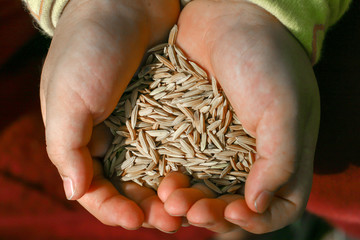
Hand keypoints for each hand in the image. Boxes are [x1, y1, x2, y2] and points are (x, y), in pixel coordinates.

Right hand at [40, 0, 182, 231]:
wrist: (126, 3)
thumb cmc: (88, 48)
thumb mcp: (66, 98)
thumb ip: (66, 146)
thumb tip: (74, 193)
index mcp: (80, 139)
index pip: (93, 189)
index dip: (111, 209)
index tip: (134, 218)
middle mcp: (111, 137)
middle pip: (127, 187)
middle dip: (146, 208)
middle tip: (170, 221)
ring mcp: (139, 126)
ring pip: (153, 172)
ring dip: (167, 193)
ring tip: (187, 206)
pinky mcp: (164, 112)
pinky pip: (172, 147)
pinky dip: (181, 165)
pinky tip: (196, 177)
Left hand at [158, 0, 319, 232]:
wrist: (230, 17)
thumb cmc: (267, 60)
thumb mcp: (283, 109)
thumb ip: (279, 160)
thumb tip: (258, 205)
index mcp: (281, 157)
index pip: (275, 209)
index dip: (255, 221)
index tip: (233, 212)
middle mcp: (248, 159)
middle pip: (231, 206)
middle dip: (210, 214)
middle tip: (188, 209)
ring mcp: (216, 147)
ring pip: (201, 190)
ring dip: (184, 201)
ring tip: (167, 197)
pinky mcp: (188, 132)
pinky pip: (178, 165)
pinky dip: (167, 178)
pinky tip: (156, 180)